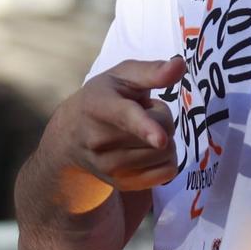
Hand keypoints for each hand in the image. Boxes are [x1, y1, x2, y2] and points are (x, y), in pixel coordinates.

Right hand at [48, 57, 184, 197]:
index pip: (126, 116)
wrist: (70, 137)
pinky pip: (167, 173)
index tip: (160, 139)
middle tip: (143, 113)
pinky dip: (166, 160)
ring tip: (141, 132)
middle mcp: (99, 140)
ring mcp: (109, 166)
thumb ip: (151, 71)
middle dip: (162, 119)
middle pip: (162, 132)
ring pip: (166, 154)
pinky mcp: (122, 183)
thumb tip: (180, 65)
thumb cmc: (104, 98)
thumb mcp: (121, 77)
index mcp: (99, 105)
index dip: (145, 126)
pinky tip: (147, 150)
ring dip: (164, 140)